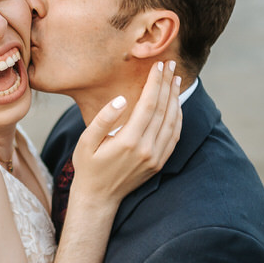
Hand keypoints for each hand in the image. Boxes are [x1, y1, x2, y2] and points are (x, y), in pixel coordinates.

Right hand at [71, 60, 182, 204]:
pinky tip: (176, 104)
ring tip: (175, 80)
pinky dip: (177, 117)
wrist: (98, 197)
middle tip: (170, 65)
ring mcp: (155, 157)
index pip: (148, 104)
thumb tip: (121, 99)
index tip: (158, 65)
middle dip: (167, 84)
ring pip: (172, 122)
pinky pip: (174, 136)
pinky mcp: (159, 163)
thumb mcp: (86, 142)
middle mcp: (146, 149)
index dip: (155, 83)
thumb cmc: (88, 166)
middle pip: (163, 109)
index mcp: (128, 141)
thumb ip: (103, 119)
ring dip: (175, 99)